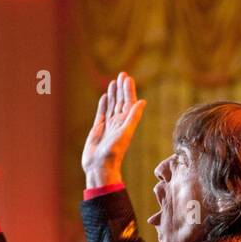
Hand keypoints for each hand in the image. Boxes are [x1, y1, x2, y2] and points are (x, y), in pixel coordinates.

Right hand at [81, 72, 145, 187]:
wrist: (99, 167)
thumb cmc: (113, 152)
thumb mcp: (125, 133)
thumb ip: (133, 117)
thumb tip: (143, 101)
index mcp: (126, 122)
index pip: (128, 102)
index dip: (128, 90)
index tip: (127, 78)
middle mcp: (118, 122)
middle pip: (121, 101)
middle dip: (122, 88)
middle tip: (122, 74)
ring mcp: (108, 125)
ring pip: (112, 106)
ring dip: (113, 94)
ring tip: (113, 82)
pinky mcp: (98, 129)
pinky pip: (102, 113)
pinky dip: (103, 104)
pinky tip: (105, 97)